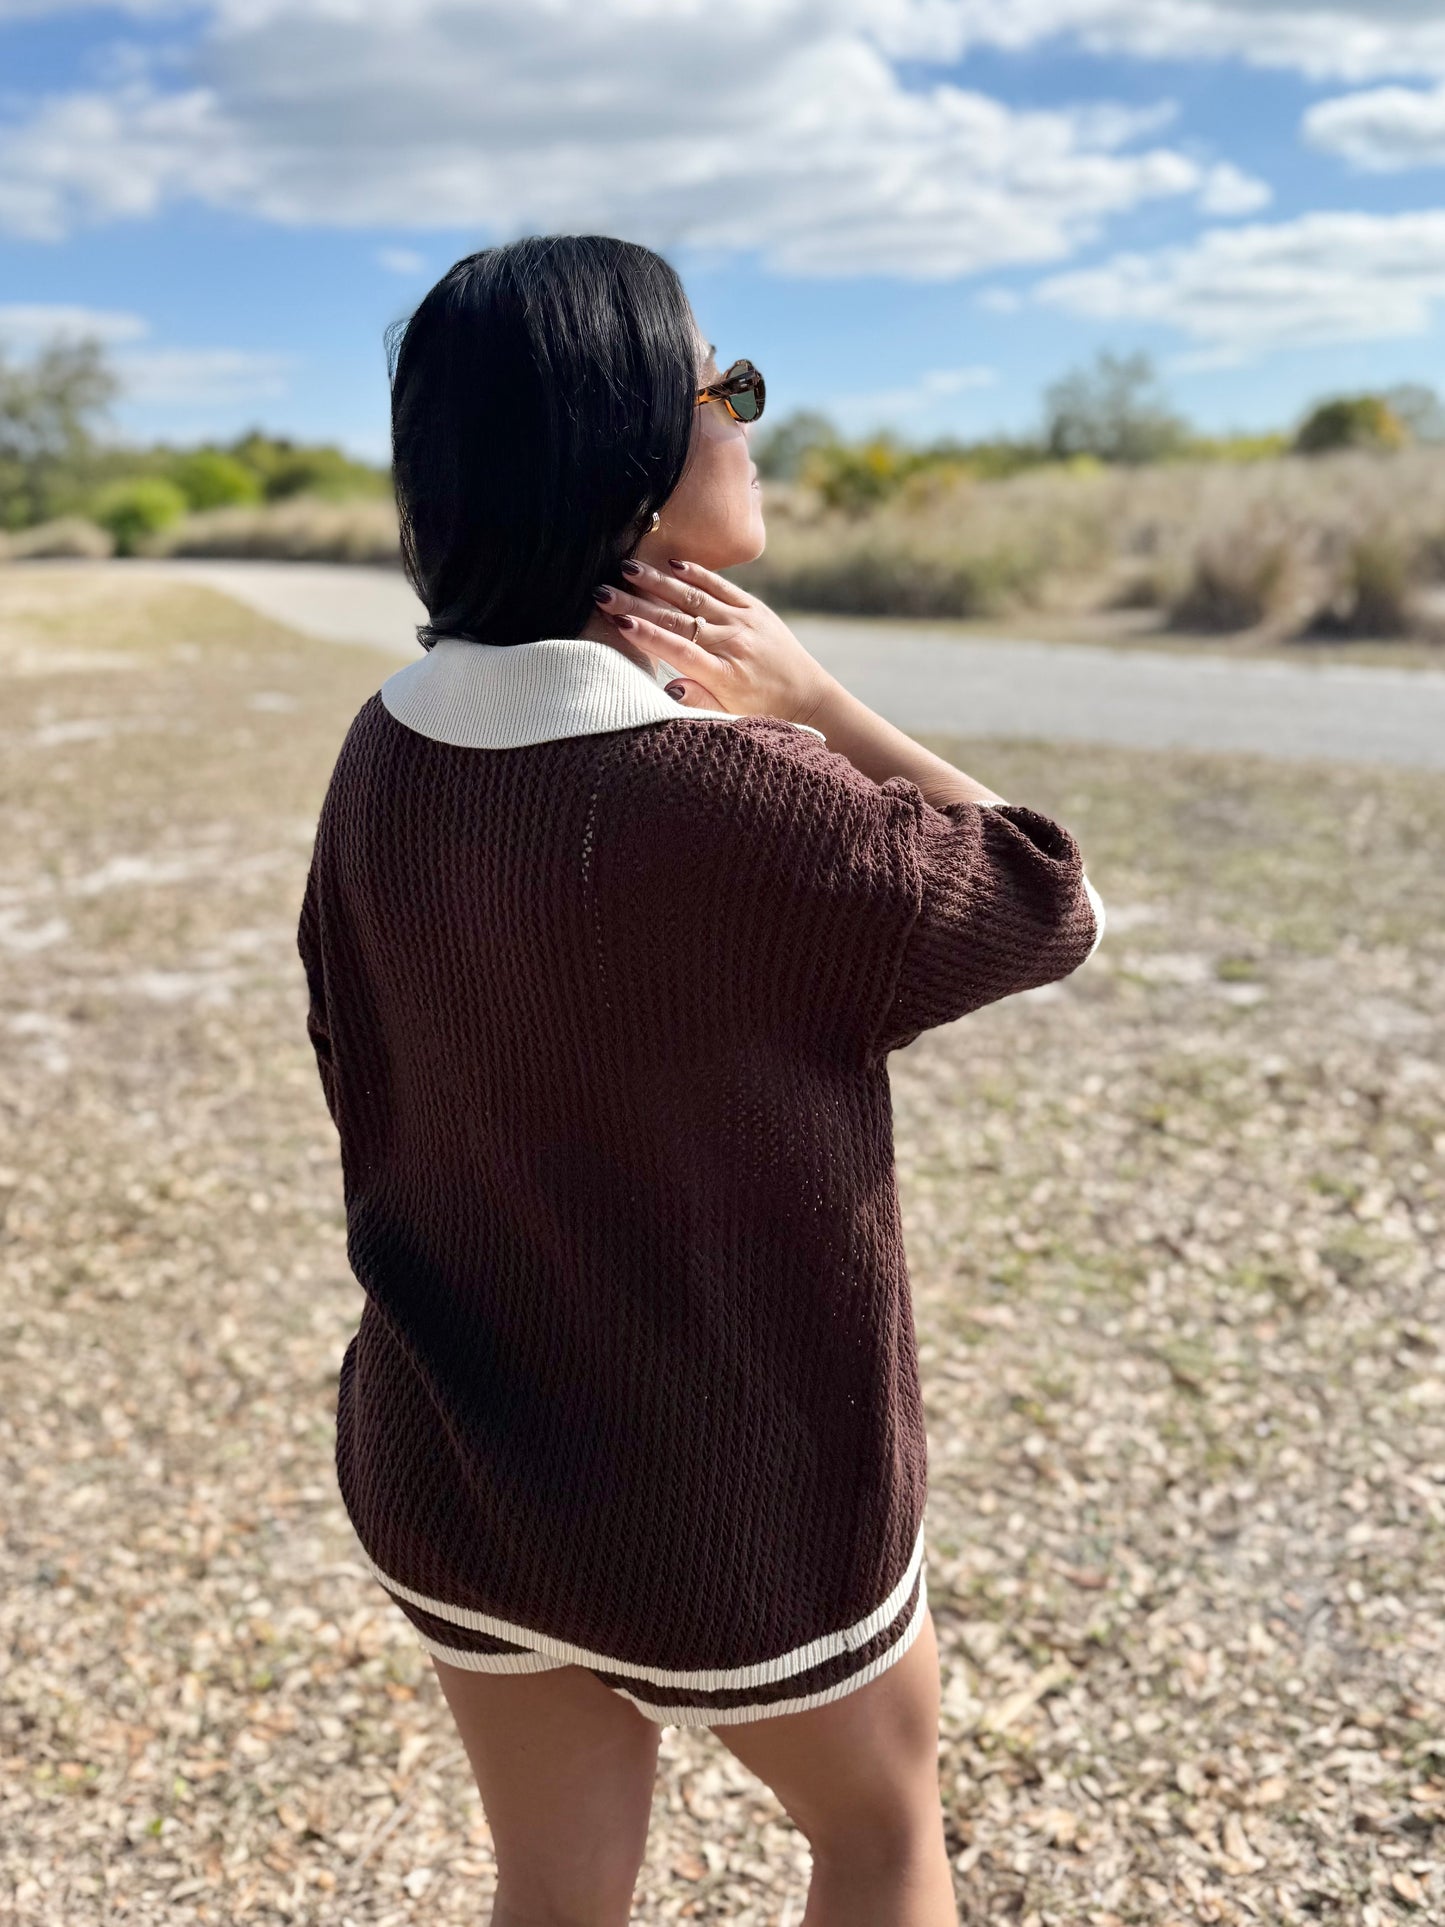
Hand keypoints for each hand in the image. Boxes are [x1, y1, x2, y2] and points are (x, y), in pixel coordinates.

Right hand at [592, 556, 834, 728]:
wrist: (808, 698)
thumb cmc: (764, 712)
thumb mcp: (731, 718)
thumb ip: (698, 702)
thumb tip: (668, 687)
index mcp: (724, 674)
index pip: (678, 650)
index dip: (647, 636)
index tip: (619, 623)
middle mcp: (733, 643)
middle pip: (677, 619)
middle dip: (637, 603)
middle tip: (603, 591)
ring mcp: (745, 622)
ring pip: (694, 596)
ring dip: (659, 582)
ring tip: (627, 568)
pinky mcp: (755, 609)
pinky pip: (721, 586)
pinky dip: (697, 573)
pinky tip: (672, 564)